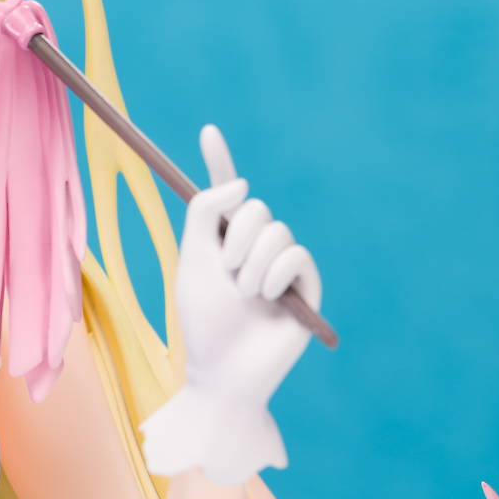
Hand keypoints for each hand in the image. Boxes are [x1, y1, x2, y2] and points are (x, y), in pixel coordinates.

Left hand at [139, 124, 321, 484]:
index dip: (218, 161)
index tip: (207, 130)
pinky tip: (268, 299)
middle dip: (236, 240)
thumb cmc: (204, 321)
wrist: (224, 369)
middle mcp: (253, 247)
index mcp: (222, 240)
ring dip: (253, 265)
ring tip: (246, 297)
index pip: (223, 194)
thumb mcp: (192, 261)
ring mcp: (281, 265)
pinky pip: (296, 254)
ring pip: (276, 231)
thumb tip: (241, 185)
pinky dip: (275, 275)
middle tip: (228, 274)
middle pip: (256, 208)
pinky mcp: (306, 284)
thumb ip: (204, 213)